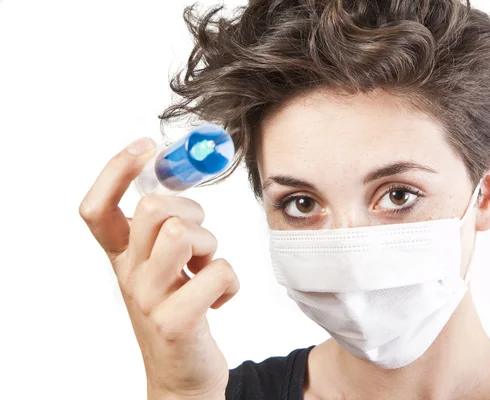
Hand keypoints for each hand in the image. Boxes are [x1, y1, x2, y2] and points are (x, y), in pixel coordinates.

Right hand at [79, 138, 238, 398]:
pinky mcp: (177, 322)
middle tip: (199, 237)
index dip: (116, 171)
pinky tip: (221, 298)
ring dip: (209, 244)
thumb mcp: (163, 267)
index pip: (99, 209)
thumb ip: (164, 229)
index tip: (146, 147)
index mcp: (123, 257)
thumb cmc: (178, 309)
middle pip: (153, 210)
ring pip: (184, 234)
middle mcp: (130, 275)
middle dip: (191, 210)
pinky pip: (218, 274)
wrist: (182, 374)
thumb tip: (179, 183)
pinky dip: (231, 281)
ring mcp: (150, 300)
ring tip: (205, 266)